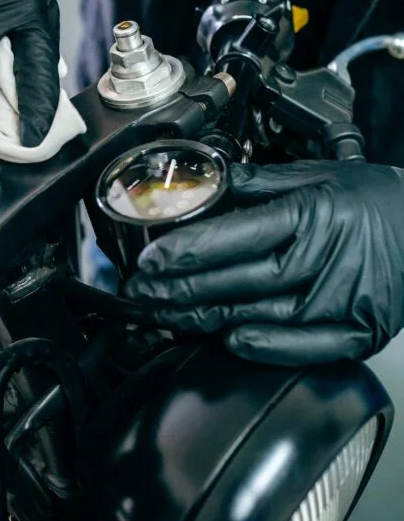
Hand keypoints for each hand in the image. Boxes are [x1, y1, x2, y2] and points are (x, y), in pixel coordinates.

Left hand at [125, 160, 403, 364]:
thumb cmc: (379, 200)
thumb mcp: (322, 174)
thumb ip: (263, 182)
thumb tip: (214, 182)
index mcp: (310, 214)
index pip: (234, 237)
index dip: (186, 251)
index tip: (150, 261)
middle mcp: (322, 259)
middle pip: (235, 280)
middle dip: (179, 289)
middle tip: (141, 294)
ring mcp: (339, 300)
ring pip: (256, 314)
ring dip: (204, 317)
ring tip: (164, 315)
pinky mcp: (356, 331)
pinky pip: (303, 346)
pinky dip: (263, 346)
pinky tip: (227, 340)